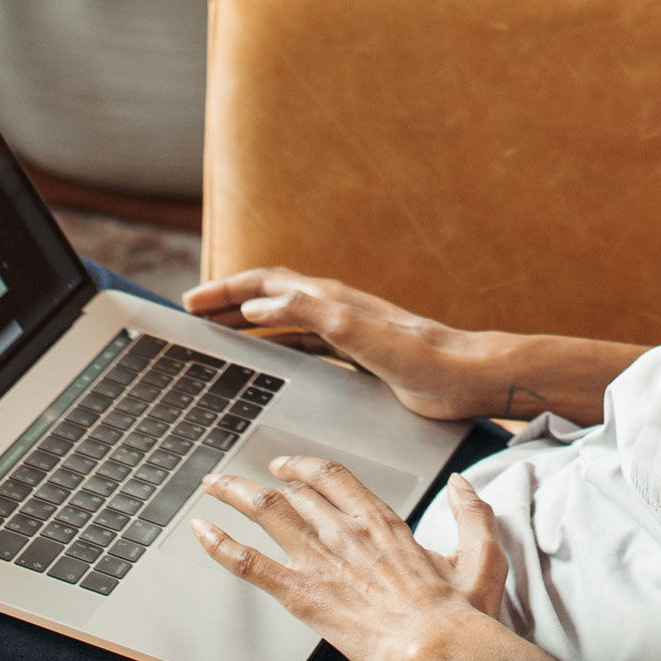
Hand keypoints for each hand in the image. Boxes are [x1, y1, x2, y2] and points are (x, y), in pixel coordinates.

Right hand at [185, 268, 488, 422]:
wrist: (469, 377)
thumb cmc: (424, 359)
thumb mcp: (360, 336)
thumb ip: (308, 317)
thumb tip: (256, 308)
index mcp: (331, 300)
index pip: (265, 284)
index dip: (225, 290)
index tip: (191, 301)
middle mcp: (335, 309)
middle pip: (269, 295)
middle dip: (228, 300)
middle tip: (193, 311)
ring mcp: (346, 330)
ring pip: (283, 318)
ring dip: (247, 321)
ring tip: (218, 331)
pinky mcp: (357, 353)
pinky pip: (303, 342)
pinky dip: (275, 344)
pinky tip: (268, 358)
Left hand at [192, 457, 567, 660]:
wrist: (438, 650)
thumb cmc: (460, 615)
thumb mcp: (482, 558)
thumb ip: (473, 516)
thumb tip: (464, 486)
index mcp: (382, 522)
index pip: (332, 477)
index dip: (303, 467)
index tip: (286, 467)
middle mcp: (346, 532)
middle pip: (292, 491)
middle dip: (259, 480)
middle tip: (237, 480)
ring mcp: (321, 560)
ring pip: (266, 511)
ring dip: (233, 494)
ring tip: (212, 486)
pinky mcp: (303, 594)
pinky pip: (250, 562)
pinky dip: (221, 544)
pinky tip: (201, 531)